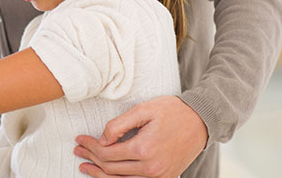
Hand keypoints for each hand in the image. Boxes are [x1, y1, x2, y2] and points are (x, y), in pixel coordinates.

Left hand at [73, 96, 206, 177]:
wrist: (202, 120)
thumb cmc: (173, 111)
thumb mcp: (143, 110)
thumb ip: (119, 125)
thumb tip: (102, 140)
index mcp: (143, 149)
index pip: (106, 153)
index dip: (90, 147)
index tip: (80, 139)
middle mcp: (150, 167)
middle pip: (111, 168)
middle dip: (91, 159)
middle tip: (78, 150)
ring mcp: (159, 176)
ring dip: (100, 174)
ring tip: (85, 167)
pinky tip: (107, 175)